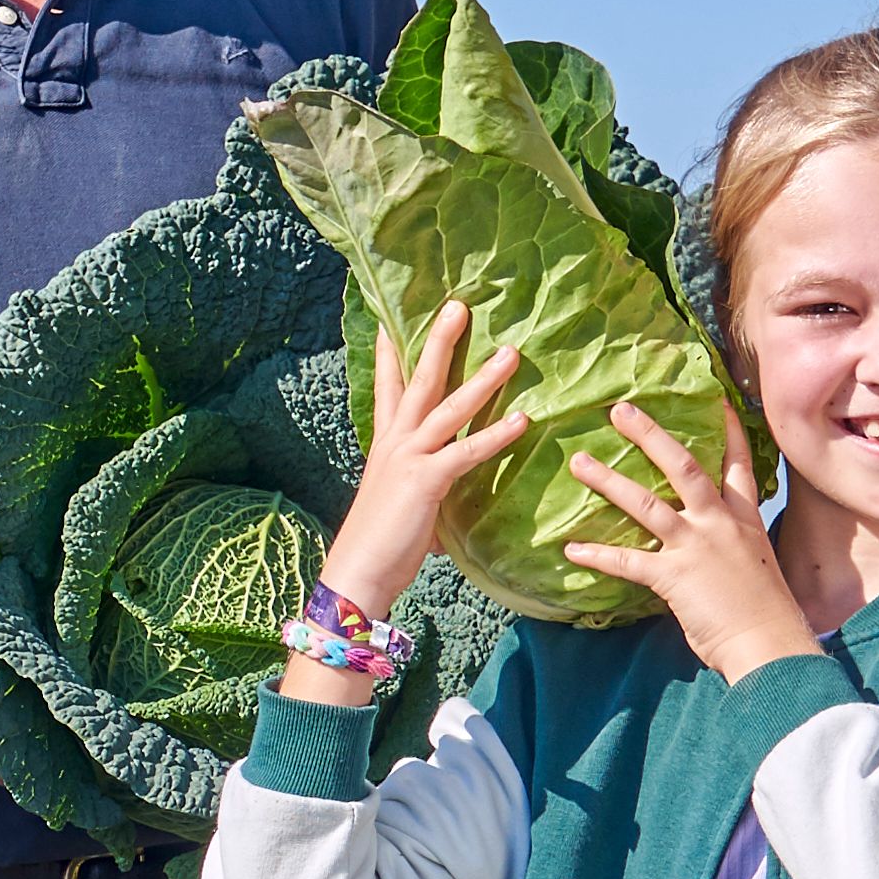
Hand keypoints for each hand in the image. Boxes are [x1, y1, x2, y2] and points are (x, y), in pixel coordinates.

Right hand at [324, 300, 536, 619]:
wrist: (357, 572)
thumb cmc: (380, 545)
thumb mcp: (404, 507)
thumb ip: (428, 494)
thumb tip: (445, 510)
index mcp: (386, 446)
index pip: (388, 390)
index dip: (390, 355)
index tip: (392, 323)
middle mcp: (395, 443)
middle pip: (419, 381)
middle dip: (439, 342)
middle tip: (458, 306)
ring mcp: (409, 458)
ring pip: (448, 407)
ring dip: (481, 379)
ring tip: (510, 353)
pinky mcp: (426, 481)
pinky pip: (466, 452)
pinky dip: (495, 435)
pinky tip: (521, 420)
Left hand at [561, 400, 812, 684]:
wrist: (769, 643)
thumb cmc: (763, 610)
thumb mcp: (753, 563)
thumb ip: (729, 544)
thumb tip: (708, 542)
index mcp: (743, 519)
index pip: (737, 464)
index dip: (727, 430)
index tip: (715, 400)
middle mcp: (719, 524)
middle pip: (683, 467)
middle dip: (650, 435)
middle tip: (620, 411)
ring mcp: (696, 546)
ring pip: (647, 503)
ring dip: (609, 481)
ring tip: (579, 462)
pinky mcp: (674, 576)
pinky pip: (627, 560)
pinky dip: (597, 555)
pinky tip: (571, 549)